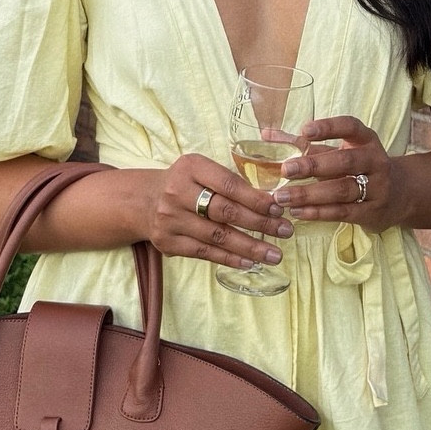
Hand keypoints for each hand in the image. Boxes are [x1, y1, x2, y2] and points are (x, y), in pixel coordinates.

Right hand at [141, 152, 292, 271]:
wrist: (145, 201)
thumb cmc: (186, 183)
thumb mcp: (201, 170)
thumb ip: (229, 181)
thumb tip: (271, 201)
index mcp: (190, 167)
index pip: (228, 185)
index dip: (256, 199)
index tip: (278, 209)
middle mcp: (177, 192)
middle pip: (225, 211)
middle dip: (260, 223)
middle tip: (285, 231)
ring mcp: (170, 219)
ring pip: (217, 236)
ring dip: (250, 247)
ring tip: (274, 254)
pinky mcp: (168, 242)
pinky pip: (204, 252)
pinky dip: (229, 259)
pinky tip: (250, 262)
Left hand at [271, 117, 403, 231]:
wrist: (400, 195)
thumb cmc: (359, 167)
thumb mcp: (340, 151)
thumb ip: (306, 145)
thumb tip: (267, 134)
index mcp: (366, 140)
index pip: (350, 127)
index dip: (329, 127)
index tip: (304, 130)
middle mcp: (375, 161)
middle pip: (344, 161)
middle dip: (313, 165)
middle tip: (284, 169)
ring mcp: (377, 188)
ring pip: (342, 189)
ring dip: (310, 194)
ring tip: (282, 197)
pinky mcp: (373, 212)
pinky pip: (343, 212)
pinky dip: (318, 212)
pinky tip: (298, 212)